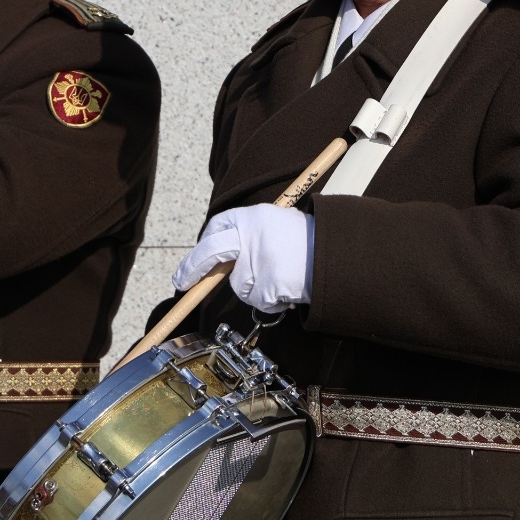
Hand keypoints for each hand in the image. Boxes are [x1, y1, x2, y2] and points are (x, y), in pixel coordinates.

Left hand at [172, 204, 315, 314]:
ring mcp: (259, 259)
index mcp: (253, 216)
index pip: (217, 227)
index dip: (202, 245)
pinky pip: (258, 302)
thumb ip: (250, 236)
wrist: (339, 253)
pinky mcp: (268, 283)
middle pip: (210, 252)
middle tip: (180, 282)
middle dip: (192, 268)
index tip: (191, 262)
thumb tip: (220, 261)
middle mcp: (252, 234)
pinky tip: (288, 290)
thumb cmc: (309, 241)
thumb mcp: (277, 224)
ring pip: (239, 286)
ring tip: (280, 279)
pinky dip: (271, 303)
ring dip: (255, 290)